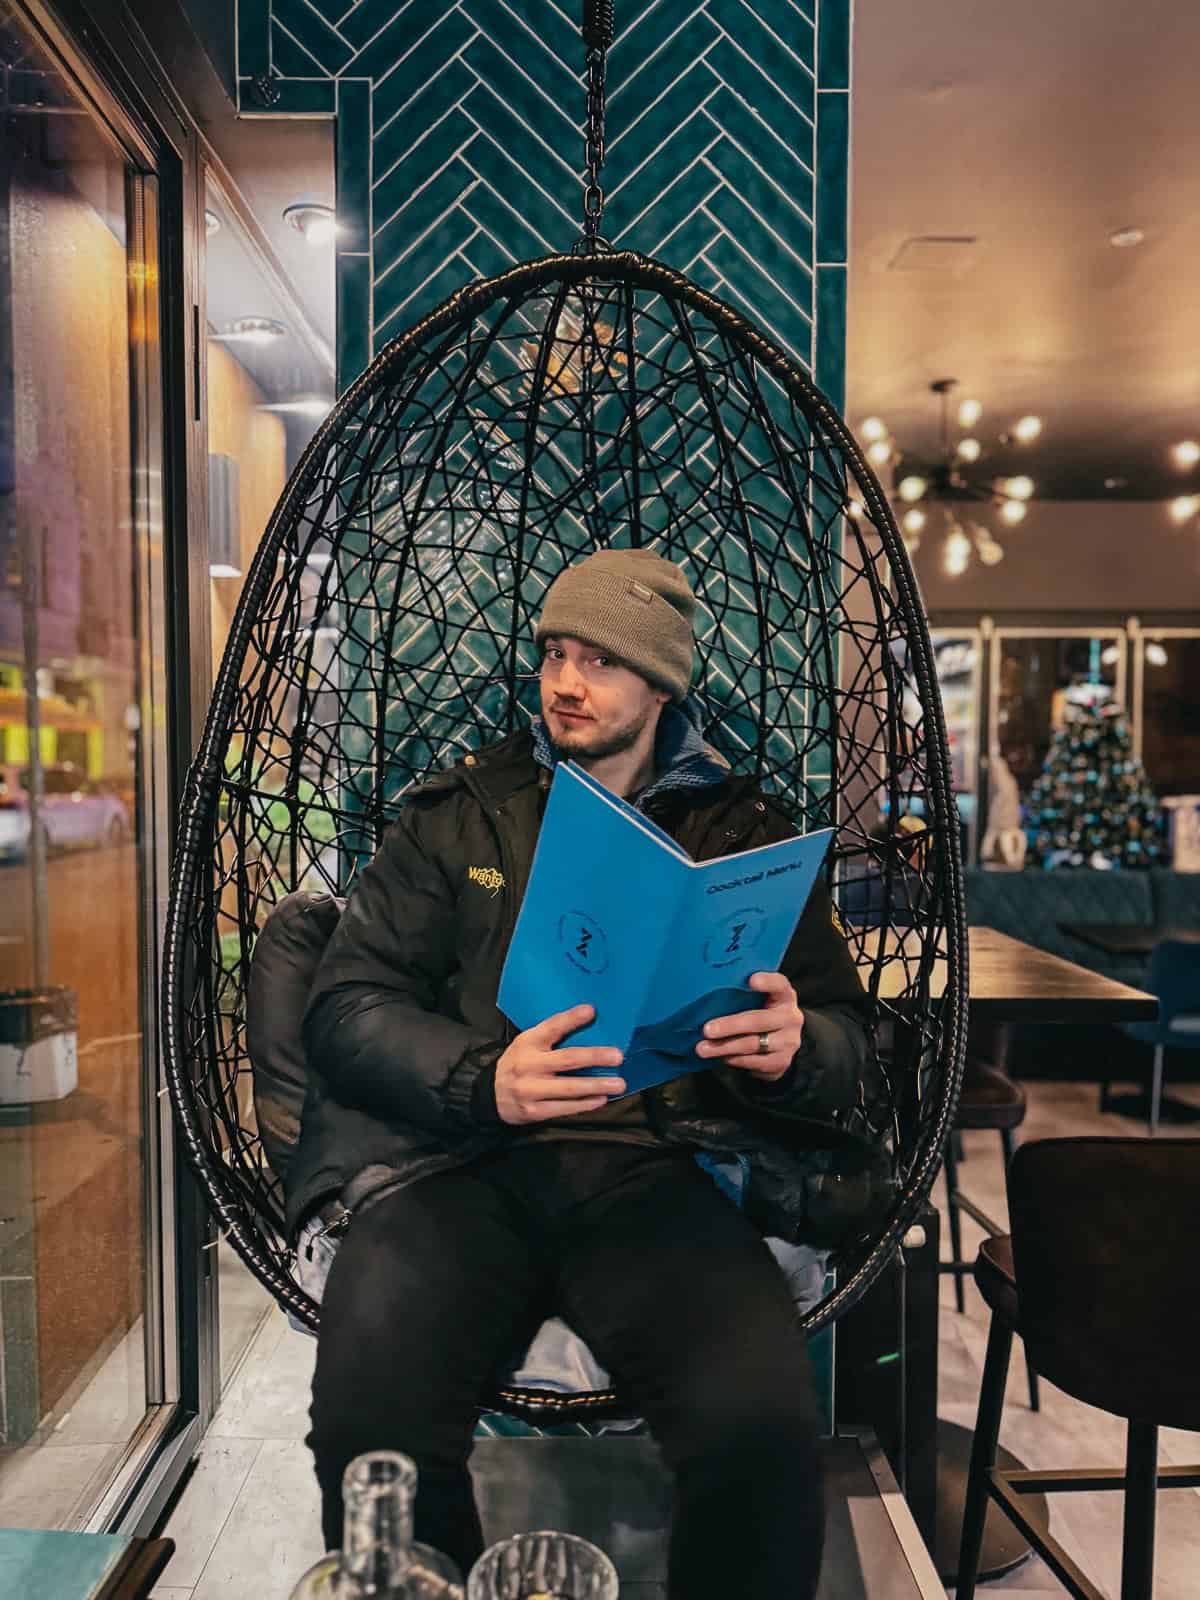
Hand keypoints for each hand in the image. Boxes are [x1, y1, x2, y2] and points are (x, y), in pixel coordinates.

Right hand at [495, 1004, 625, 1124]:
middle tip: (618, 1056)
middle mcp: (529, 1065)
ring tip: (618, 1084)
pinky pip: (564, 1108)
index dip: (571, 1019)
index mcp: (528, 1043)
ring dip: (597, 1085)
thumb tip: (589, 1023)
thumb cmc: (518, 1063)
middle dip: (594, 1057)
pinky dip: (585, 1104)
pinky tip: (601, 1099)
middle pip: (567, 1059)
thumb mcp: (528, 1043)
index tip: (591, 1011)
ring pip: (569, 1088)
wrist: (488, 1094)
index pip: (551, 1027)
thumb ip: (552, 1036)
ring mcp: (530, 1090)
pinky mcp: (534, 1111)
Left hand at [694, 972, 804, 1081]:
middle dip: (730, 1026)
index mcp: (785, 995)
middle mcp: (791, 1017)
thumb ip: (743, 994)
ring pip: (754, 1044)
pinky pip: (756, 1062)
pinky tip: (721, 1057)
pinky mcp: (782, 1061)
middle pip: (758, 1020)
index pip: (779, 984)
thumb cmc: (760, 1012)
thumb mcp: (758, 999)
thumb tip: (707, 994)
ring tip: (703, 1048)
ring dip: (725, 1047)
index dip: (767, 982)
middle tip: (707, 1030)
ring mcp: (789, 1041)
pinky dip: (736, 1060)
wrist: (780, 1042)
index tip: (751, 980)